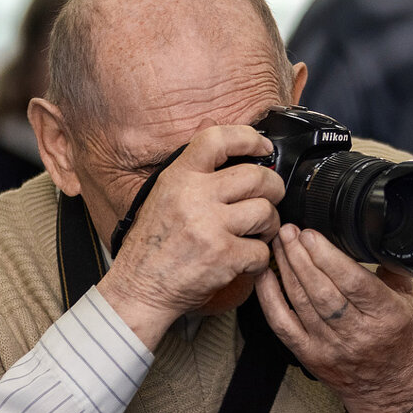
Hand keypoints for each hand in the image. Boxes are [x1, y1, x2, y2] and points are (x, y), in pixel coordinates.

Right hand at [97, 124, 284, 347]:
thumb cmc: (152, 244)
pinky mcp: (223, 256)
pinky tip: (247, 260)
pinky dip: (259, 259)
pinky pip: (262, 250)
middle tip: (270, 197)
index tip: (263, 147)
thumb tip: (211, 123)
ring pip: (266, 211)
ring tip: (258, 231)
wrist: (139, 290)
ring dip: (269, 223)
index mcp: (178, 177)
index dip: (249, 138)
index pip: (218, 139)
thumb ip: (191, 162)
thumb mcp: (162, 193)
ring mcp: (210, 227)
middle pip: (257, 176)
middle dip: (273, 187)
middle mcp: (194, 197)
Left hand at [254, 224, 412, 412]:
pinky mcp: (308, 355)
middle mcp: (356, 332)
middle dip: (300, 256)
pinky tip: (265, 276)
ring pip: (301, 302)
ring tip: (279, 244)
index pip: (353, 282)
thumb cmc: (397, 342)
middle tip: (289, 231)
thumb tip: (376, 235)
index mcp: (384, 315)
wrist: (387, 389)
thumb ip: (392, 268)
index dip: (327, 257)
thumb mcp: (407, 301)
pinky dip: (270, 298)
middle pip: (321, 290)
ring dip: (286, 269)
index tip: (311, 234)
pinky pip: (283, 324)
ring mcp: (329, 345)